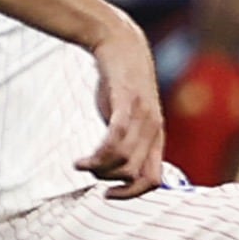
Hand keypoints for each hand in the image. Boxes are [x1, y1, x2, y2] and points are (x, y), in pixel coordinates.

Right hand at [83, 22, 168, 195]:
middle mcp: (153, 130)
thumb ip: (127, 142)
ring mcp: (142, 117)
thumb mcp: (128, 118)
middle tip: (90, 171)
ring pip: (123, 161)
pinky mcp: (127, 103)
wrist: (121, 45)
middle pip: (133, 174)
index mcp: (156, 137)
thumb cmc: (121, 84)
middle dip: (108, 181)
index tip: (109, 195)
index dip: (133, 194)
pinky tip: (82, 161)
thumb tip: (116, 168)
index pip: (154, 181)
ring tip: (82, 165)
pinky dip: (98, 157)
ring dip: (98, 170)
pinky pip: (116, 139)